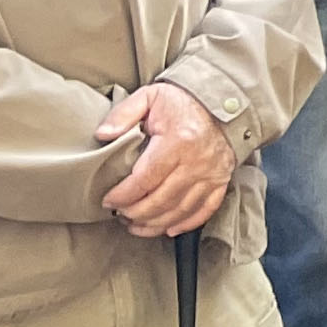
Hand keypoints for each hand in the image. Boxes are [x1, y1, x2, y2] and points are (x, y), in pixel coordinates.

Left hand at [97, 79, 234, 237]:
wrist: (224, 100)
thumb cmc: (183, 101)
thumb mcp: (150, 97)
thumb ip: (124, 114)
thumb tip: (102, 135)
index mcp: (177, 141)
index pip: (144, 180)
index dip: (123, 195)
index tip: (108, 200)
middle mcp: (197, 162)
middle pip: (161, 200)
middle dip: (135, 213)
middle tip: (119, 214)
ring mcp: (211, 174)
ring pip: (180, 210)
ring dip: (155, 223)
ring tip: (135, 225)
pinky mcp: (222, 180)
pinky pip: (205, 209)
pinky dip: (186, 223)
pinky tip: (168, 229)